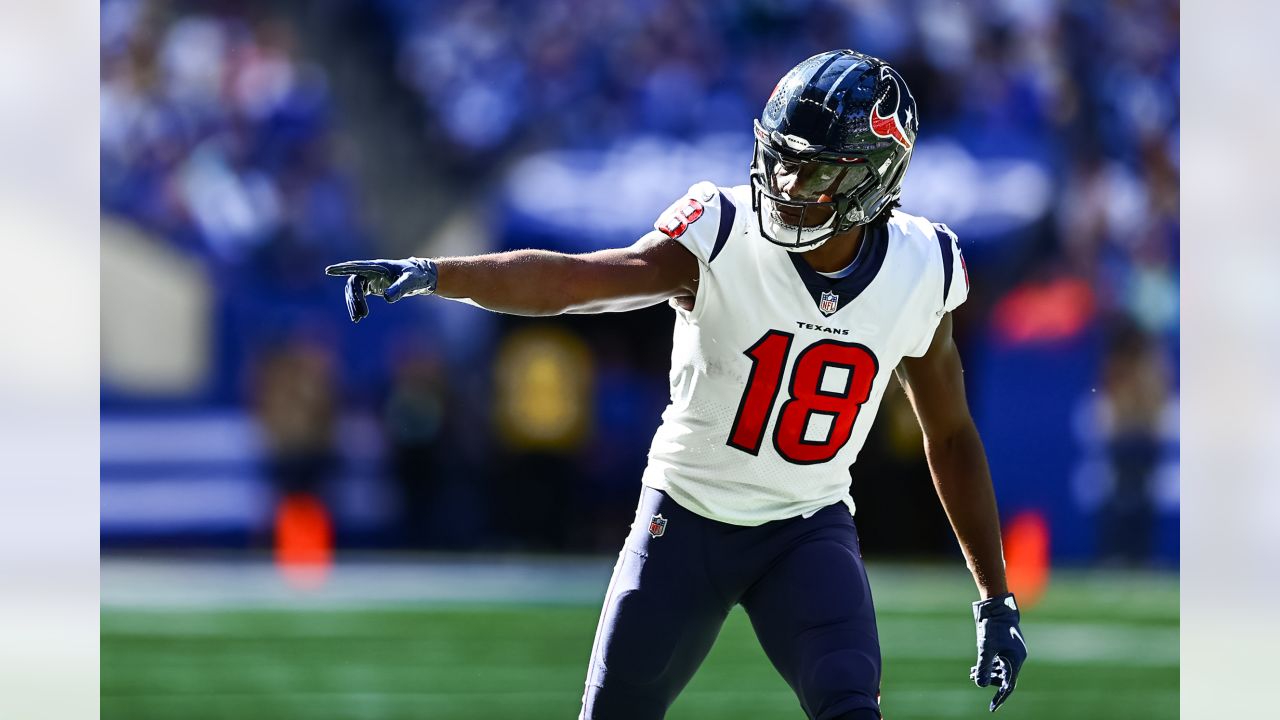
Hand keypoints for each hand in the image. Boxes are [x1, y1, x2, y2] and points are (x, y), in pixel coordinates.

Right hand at [325, 257, 437, 321]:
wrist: (422, 277)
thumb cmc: (416, 276)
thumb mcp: (410, 282)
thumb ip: (399, 288)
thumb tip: (386, 298)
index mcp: (377, 267)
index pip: (356, 267)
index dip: (342, 269)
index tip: (328, 271)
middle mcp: (371, 271)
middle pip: (353, 283)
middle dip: (354, 299)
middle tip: (359, 315)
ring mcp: (371, 278)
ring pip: (355, 290)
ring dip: (354, 304)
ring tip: (358, 319)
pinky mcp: (373, 286)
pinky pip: (359, 295)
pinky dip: (357, 305)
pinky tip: (358, 317)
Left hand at [970, 592, 1026, 711]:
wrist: (996, 607)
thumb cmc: (993, 626)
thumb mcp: (985, 648)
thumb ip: (983, 666)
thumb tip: (979, 685)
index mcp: (1015, 659)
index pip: (1008, 685)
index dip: (1000, 697)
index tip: (992, 708)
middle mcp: (1016, 657)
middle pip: (1004, 678)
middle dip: (989, 680)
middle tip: (973, 676)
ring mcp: (1011, 652)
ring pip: (1000, 670)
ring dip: (987, 673)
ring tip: (972, 672)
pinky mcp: (1006, 647)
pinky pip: (999, 662)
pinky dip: (988, 665)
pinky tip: (976, 666)